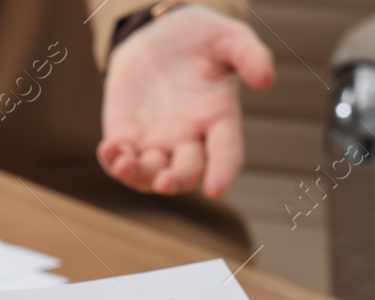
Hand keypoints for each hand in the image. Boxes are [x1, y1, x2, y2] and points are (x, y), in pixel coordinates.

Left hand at [99, 7, 274, 198]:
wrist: (158, 34)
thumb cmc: (200, 38)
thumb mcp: (229, 38)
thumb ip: (249, 55)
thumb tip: (266, 80)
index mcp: (219, 120)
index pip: (226, 154)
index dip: (223, 173)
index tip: (216, 189)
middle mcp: (190, 139)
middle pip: (187, 172)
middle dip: (177, 180)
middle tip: (166, 182)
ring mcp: (157, 142)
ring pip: (150, 175)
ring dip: (138, 176)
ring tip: (126, 165)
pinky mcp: (128, 136)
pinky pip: (120, 160)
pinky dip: (113, 162)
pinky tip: (109, 150)